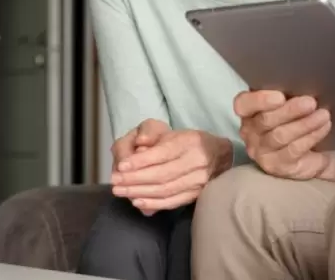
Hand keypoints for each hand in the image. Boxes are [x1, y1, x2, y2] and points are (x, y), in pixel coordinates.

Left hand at [111, 124, 231, 214]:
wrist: (219, 155)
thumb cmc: (188, 142)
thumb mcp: (171, 131)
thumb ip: (152, 134)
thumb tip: (139, 143)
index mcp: (189, 142)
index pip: (162, 153)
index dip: (140, 161)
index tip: (120, 166)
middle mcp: (197, 161)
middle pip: (162, 174)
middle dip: (135, 179)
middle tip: (114, 181)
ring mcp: (199, 180)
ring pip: (166, 189)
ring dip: (140, 192)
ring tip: (120, 191)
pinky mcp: (197, 194)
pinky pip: (173, 202)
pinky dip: (154, 203)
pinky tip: (137, 202)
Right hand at [235, 90, 331, 179]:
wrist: (312, 149)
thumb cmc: (297, 118)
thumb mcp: (290, 102)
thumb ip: (288, 93)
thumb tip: (302, 83)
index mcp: (249, 111)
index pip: (243, 104)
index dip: (260, 100)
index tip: (280, 96)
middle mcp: (250, 132)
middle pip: (265, 120)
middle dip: (290, 110)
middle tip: (311, 102)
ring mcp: (261, 152)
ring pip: (280, 136)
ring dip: (305, 124)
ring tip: (324, 114)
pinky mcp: (276, 166)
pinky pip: (293, 150)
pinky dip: (311, 137)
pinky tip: (323, 127)